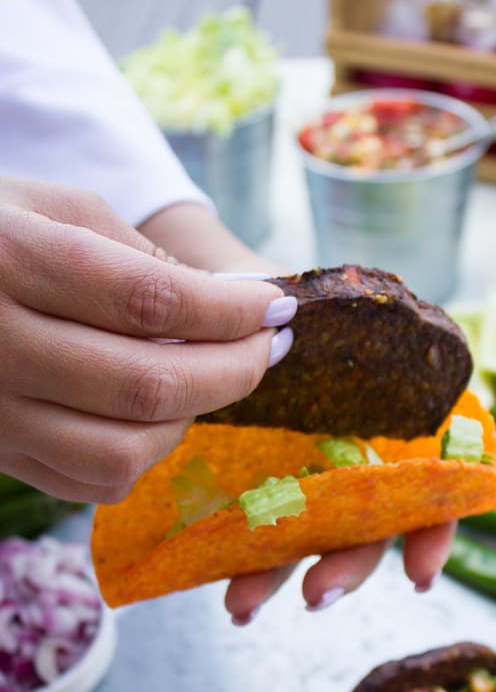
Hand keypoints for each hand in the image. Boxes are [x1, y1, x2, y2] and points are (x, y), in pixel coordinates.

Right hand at [0, 177, 292, 502]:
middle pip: (149, 385)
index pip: (151, 301)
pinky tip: (158, 413)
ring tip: (209, 378)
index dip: (230, 311)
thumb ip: (138, 256)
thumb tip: (225, 307)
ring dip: (191, 418)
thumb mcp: (55, 208)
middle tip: (266, 347)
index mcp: (12, 260)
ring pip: (125, 452)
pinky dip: (147, 454)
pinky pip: (95, 483)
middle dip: (234, 370)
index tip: (274, 309)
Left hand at [136, 202, 457, 621]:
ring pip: (309, 540)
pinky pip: (260, 535)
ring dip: (282, 578)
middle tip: (315, 594)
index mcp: (385, 420)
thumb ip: (343, 324)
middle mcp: (355, 458)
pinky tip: (227, 597)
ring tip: (240, 606)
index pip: (428, 483)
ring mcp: (306, 479)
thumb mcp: (318, 307)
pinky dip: (249, 568)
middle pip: (369, 527)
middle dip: (347, 566)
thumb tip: (344, 337)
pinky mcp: (257, 487)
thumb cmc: (289, 304)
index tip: (419, 575)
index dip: (432, 531)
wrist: (237, 306)